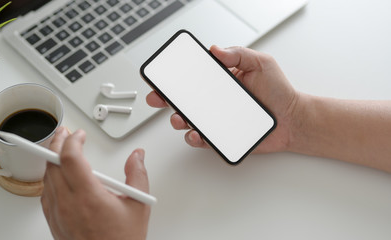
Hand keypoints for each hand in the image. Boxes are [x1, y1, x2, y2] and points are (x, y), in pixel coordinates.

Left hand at [41, 127, 149, 239]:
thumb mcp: (138, 205)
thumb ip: (138, 174)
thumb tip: (137, 156)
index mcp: (88, 197)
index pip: (71, 158)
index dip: (72, 140)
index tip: (79, 135)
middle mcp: (68, 204)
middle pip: (53, 165)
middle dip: (57, 144)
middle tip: (64, 134)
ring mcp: (58, 214)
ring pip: (46, 179)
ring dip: (52, 161)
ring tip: (61, 151)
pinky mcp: (54, 223)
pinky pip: (45, 195)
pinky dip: (50, 180)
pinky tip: (57, 177)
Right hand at [146, 45, 298, 152]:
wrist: (292, 120)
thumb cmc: (279, 92)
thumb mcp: (261, 64)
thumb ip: (239, 54)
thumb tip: (215, 49)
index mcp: (221, 81)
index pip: (193, 77)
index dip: (175, 76)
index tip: (163, 75)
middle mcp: (215, 100)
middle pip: (184, 99)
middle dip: (165, 98)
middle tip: (158, 97)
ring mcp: (216, 119)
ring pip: (189, 120)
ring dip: (178, 119)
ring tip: (180, 118)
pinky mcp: (221, 137)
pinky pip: (202, 139)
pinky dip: (194, 138)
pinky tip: (195, 133)